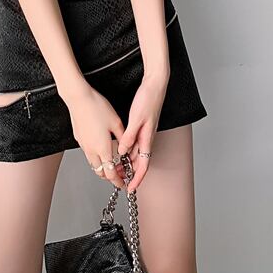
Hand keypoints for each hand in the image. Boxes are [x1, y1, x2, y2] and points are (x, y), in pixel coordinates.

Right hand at [63, 83, 128, 190]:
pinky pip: (88, 154)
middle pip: (100, 172)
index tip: (123, 184)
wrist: (78, 98)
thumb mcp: (116, 122)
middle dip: (110, 177)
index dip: (118, 181)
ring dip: (102, 167)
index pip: (111, 174)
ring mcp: (84, 145)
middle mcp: (91, 150)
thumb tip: (128, 148)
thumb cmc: (97, 107)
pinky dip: (96, 157)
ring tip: (111, 162)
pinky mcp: (79, 139)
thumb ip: (123, 138)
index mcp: (103, 149)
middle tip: (118, 174)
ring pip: (93, 164)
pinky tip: (101, 148)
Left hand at [117, 71, 168, 191]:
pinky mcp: (143, 125)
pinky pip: (136, 142)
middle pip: (139, 161)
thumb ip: (129, 136)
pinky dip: (128, 149)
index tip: (130, 188)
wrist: (156, 84)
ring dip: (128, 161)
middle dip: (129, 172)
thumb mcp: (136, 119)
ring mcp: (145, 131)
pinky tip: (121, 148)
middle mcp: (147, 137)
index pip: (143, 165)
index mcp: (147, 138)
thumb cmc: (148, 99)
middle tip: (117, 178)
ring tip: (116, 165)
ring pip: (137, 152)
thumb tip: (123, 152)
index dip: (137, 179)